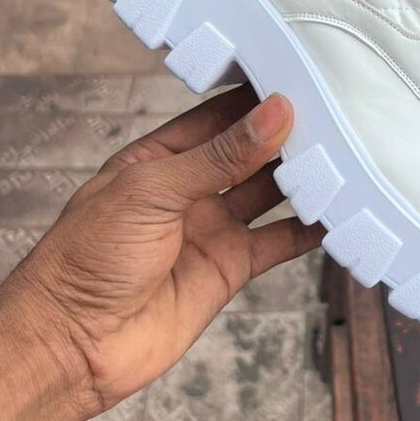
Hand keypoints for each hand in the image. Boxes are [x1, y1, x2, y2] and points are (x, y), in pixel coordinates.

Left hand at [0, 87, 319, 418]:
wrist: (73, 344)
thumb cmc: (86, 258)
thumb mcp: (151, 191)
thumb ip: (219, 156)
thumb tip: (272, 114)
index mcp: (157, 159)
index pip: (216, 117)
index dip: (254, 98)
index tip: (298, 76)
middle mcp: (187, 191)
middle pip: (248, 153)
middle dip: (286, 134)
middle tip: (335, 111)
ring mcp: (209, 229)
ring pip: (268, 193)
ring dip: (302, 177)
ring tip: (346, 153)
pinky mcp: (228, 270)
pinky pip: (277, 242)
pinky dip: (309, 230)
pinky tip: (338, 212)